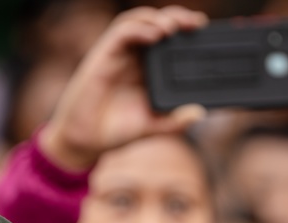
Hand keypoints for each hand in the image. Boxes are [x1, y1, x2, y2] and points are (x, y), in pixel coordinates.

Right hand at [38, 5, 207, 170]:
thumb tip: (199, 113)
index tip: (203, 31)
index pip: (169, 38)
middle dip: (177, 17)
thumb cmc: (115, 131)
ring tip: (174, 27)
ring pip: (139, 20)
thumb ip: (174, 122)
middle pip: (157, 22)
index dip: (185, 29)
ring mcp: (119, 54)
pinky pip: (122, 32)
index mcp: (148, 69)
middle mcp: (134, 56)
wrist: (85, 141)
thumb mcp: (151, 127)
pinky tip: (155, 34)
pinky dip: (139, 28)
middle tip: (196, 24)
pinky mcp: (103, 55)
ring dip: (158, 18)